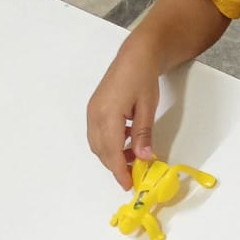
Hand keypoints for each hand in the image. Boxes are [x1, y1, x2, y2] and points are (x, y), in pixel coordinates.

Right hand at [87, 44, 159, 189]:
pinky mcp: (94, 109)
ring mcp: (92, 111)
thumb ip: (143, 134)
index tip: (128, 185)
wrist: (135, 55)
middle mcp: (95, 115)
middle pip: (101, 150)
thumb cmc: (143, 77)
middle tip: (134, 175)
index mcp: (108, 115)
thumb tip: (144, 158)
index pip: (112, 151)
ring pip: (98, 144)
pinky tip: (128, 142)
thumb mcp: (148, 107)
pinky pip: (98, 134)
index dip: (120, 170)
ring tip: (134, 158)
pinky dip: (110, 143)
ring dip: (113, 155)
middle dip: (116, 166)